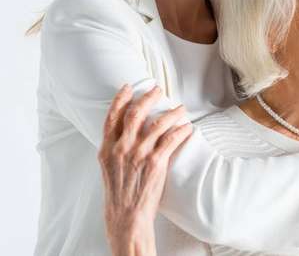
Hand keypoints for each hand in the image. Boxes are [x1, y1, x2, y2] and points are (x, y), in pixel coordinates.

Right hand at [99, 85, 191, 255]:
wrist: (126, 215)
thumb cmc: (119, 192)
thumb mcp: (109, 167)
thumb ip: (115, 148)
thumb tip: (125, 133)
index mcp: (107, 149)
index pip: (112, 117)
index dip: (120, 99)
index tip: (127, 87)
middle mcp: (121, 148)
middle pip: (135, 114)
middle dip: (147, 98)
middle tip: (157, 90)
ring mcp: (139, 155)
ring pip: (157, 124)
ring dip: (171, 113)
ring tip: (181, 108)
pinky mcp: (155, 163)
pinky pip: (171, 140)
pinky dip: (181, 131)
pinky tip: (187, 127)